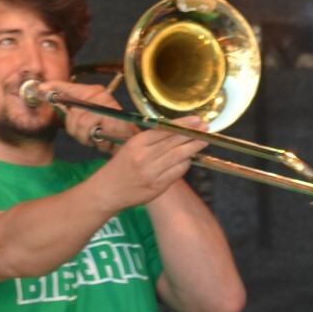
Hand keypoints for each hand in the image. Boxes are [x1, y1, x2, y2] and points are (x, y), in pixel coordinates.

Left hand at [45, 80, 130, 151]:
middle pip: (71, 111)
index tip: (41, 89)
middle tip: (87, 134)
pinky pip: (88, 127)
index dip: (54, 87)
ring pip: (79, 121)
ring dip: (84, 136)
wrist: (128, 143)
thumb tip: (52, 104)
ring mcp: (105, 103)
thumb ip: (73, 112)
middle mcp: (98, 94)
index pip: (69, 87)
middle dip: (74, 128)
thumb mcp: (87, 120)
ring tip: (95, 137)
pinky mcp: (109, 114)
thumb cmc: (106, 132)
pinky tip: (101, 138)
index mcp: (92, 92)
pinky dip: (92, 137)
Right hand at [92, 118, 208, 211]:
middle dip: (192, 134)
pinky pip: (176, 173)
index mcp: (137, 143)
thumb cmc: (120, 168)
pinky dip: (185, 165)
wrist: (106, 191)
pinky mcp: (157, 186)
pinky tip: (189, 160)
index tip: (196, 120)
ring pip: (178, 157)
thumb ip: (151, 141)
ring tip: (204, 141)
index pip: (164, 130)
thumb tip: (176, 132)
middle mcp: (144, 157)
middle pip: (174, 142)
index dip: (182, 124)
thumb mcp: (130, 148)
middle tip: (205, 128)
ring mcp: (151, 173)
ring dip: (193, 148)